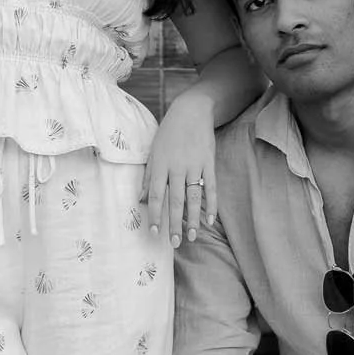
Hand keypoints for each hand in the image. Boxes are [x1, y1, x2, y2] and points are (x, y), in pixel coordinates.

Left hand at [143, 92, 216, 247]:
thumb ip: (148, 177)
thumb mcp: (153, 151)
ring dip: (194, 219)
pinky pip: (211, 187)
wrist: (192, 111)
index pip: (157, 195)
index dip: (156, 215)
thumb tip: (141, 200)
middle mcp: (177, 167)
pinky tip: (211, 220)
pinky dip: (212, 204)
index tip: (155, 233)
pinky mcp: (209, 163)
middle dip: (175, 223)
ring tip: (193, 237)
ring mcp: (195, 166)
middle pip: (176, 200)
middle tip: (175, 243)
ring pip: (194, 197)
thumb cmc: (169, 133)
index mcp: (160, 165)